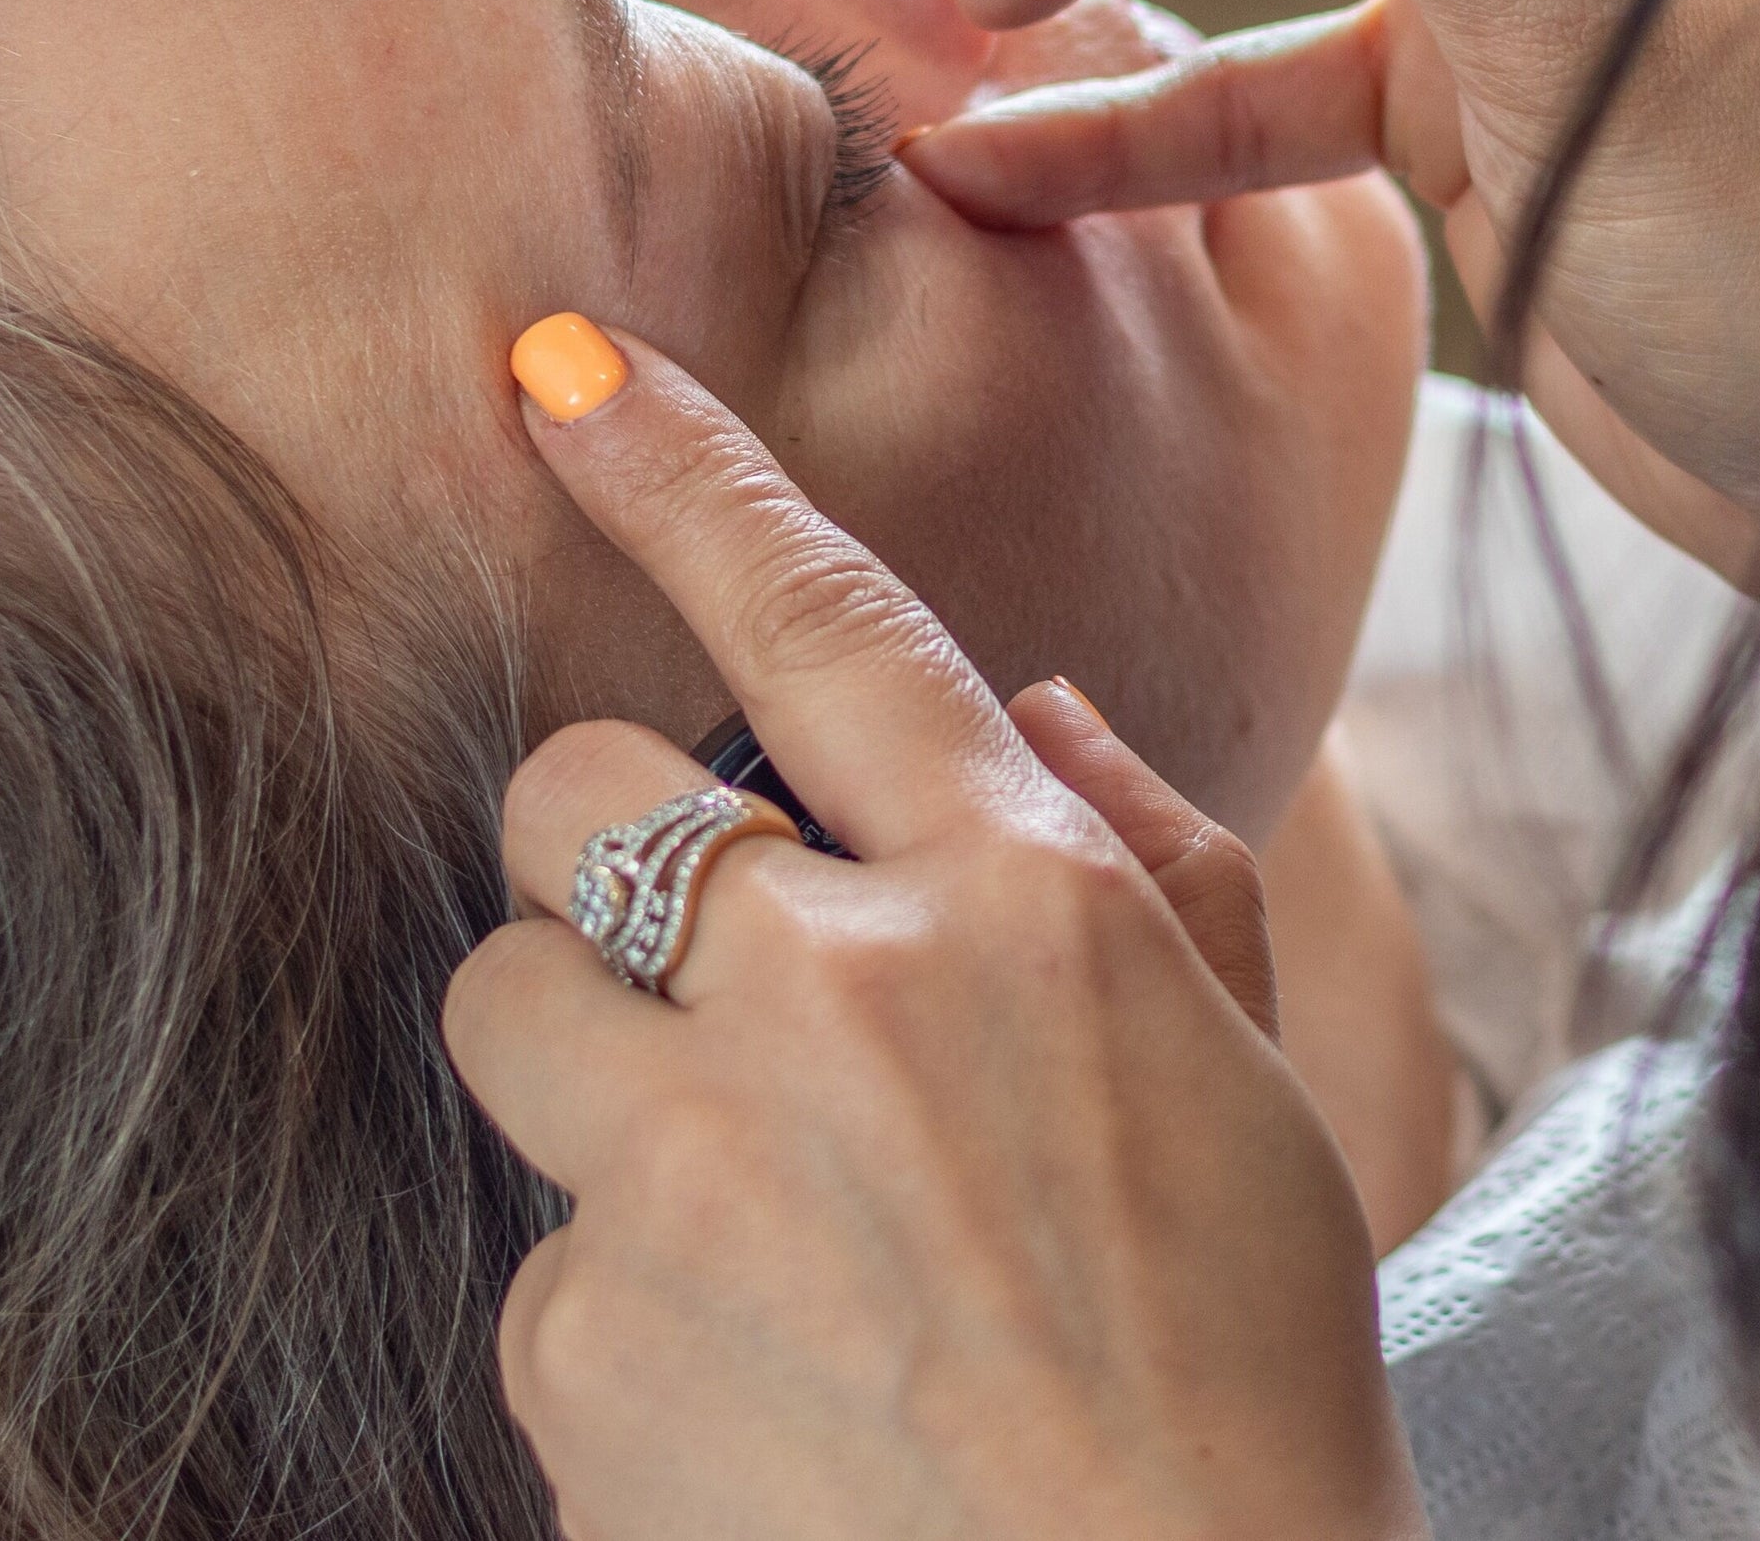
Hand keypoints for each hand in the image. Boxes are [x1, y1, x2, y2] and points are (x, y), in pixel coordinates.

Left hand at [443, 324, 1426, 1540]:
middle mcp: (836, 999)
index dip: (677, 473)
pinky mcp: (581, 1355)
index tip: (553, 371)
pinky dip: (620, 1307)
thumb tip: (1024, 710)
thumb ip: (1149, 854)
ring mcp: (689, 1176)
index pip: (817, 622)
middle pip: (567, 800)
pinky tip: (757, 1389)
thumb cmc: (1243, 1351)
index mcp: (1019, 904)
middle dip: (601, 853)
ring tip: (739, 1205)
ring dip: (589, 1067)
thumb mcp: (1260, 1072)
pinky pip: (532, 1263)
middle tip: (705, 970)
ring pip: (499, 1006)